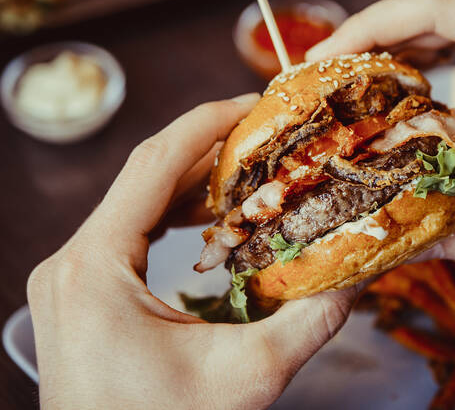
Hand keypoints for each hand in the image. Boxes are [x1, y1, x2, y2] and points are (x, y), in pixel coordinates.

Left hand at [27, 94, 357, 408]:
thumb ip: (311, 322)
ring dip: (191, 182)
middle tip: (266, 135)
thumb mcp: (246, 377)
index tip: (254, 103)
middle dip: (208, 150)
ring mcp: (69, 278)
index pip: (153, 165)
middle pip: (144, 177)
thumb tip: (359, 275)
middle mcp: (70, 263)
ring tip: (248, 170)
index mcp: (94, 267)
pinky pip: (127, 232)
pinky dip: (172, 215)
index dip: (207, 124)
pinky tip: (208, 216)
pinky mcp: (80, 293)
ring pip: (135, 202)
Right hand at [308, 0, 454, 264]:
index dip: (369, 30)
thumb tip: (409, 252)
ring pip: (437, 18)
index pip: (432, 7)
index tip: (323, 62)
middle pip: (427, 6)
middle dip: (369, 39)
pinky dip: (419, 56)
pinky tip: (392, 88)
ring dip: (390, 47)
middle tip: (321, 79)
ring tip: (346, 86)